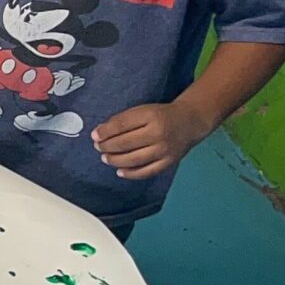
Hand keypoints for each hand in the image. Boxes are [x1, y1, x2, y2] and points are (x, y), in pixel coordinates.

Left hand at [92, 100, 213, 179]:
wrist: (190, 121)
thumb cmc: (161, 115)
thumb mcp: (142, 110)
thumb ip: (121, 120)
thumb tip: (99, 133)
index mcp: (150, 116)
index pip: (121, 125)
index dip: (105, 132)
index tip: (94, 136)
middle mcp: (158, 134)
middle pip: (125, 143)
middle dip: (107, 146)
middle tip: (98, 147)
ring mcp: (164, 150)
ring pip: (134, 159)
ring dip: (115, 160)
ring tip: (105, 158)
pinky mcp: (169, 162)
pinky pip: (147, 171)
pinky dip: (131, 174)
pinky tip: (119, 172)